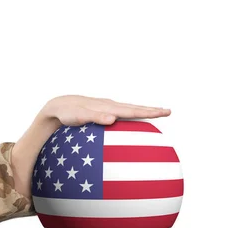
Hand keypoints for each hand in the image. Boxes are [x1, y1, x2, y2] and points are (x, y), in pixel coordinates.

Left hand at [42, 95, 170, 126]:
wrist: (59, 106)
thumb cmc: (68, 112)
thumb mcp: (80, 116)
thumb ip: (96, 117)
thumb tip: (113, 119)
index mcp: (109, 107)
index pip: (133, 110)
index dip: (149, 112)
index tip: (164, 112)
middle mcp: (110, 105)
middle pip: (135, 108)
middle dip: (151, 110)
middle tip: (169, 112)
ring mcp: (107, 108)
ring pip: (129, 110)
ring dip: (143, 112)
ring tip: (156, 114)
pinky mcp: (103, 112)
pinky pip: (122, 114)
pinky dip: (132, 115)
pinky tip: (134, 121)